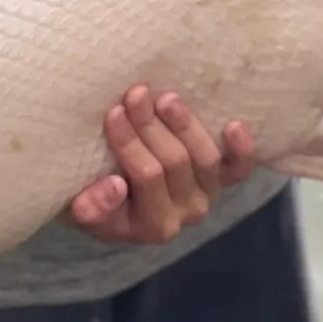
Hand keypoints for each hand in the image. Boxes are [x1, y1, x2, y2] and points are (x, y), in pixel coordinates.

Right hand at [66, 85, 255, 244]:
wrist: (115, 204)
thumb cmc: (95, 202)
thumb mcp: (81, 208)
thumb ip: (92, 206)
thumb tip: (115, 186)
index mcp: (154, 226)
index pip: (146, 177)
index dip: (131, 143)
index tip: (113, 112)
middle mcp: (186, 214)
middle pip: (176, 162)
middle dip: (151, 126)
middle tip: (135, 94)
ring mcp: (207, 195)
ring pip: (206, 158)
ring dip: (186, 125)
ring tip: (165, 98)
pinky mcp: (222, 180)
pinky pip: (239, 168)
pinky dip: (241, 149)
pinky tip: (234, 125)